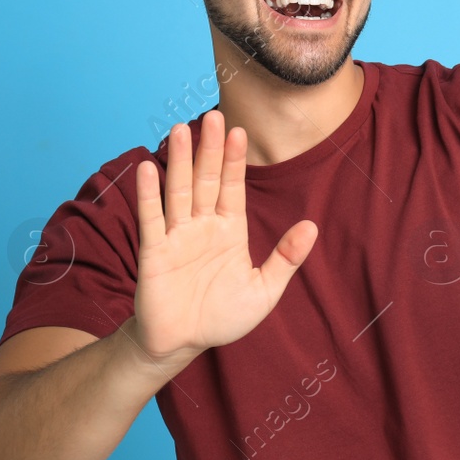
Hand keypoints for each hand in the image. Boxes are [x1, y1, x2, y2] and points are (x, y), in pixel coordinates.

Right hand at [131, 110, 317, 364]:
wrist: (183, 344)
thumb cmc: (223, 317)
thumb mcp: (264, 290)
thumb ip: (286, 258)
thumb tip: (312, 226)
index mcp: (230, 230)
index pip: (233, 187)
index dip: (235, 160)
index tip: (238, 130)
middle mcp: (202, 226)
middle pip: (206, 180)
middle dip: (209, 150)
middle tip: (213, 115)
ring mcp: (177, 237)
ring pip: (178, 191)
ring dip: (178, 161)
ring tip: (179, 130)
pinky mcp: (154, 253)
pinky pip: (151, 220)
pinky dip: (148, 195)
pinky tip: (147, 169)